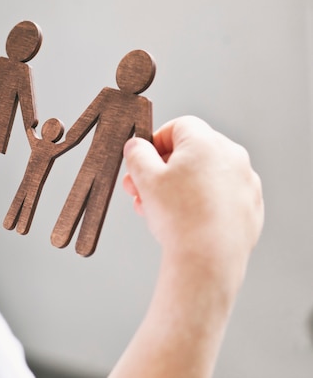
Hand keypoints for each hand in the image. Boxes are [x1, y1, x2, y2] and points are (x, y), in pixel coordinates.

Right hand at [122, 116, 263, 283]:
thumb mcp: (144, 177)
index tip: (142, 161)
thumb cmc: (178, 217)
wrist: (207, 261)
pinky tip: (183, 222)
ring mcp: (246, 183)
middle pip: (190, 153)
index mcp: (207, 142)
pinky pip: (220, 197)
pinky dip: (201, 203)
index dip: (155, 142)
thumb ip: (137, 153)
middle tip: (141, 189)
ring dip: (178, 187)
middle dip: (162, 169)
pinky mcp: (250, 207)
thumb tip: (137, 145)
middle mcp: (232, 157)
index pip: (178, 126)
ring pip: (204, 176)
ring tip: (156, 210)